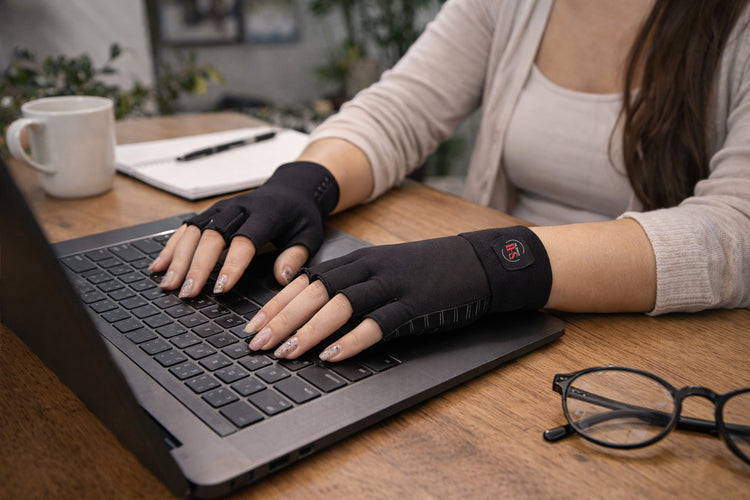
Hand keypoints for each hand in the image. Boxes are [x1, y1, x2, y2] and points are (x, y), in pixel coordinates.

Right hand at [149, 161, 338, 296]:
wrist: (291, 189)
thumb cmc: (300, 217)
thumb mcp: (308, 236)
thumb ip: (295, 256)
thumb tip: (282, 278)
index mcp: (267, 214)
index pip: (245, 239)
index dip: (232, 264)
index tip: (221, 289)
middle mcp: (240, 208)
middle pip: (213, 235)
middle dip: (198, 265)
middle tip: (188, 292)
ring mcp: (222, 208)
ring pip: (195, 230)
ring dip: (179, 258)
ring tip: (169, 284)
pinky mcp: (211, 211)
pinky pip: (187, 228)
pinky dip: (172, 247)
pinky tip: (160, 266)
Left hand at [244, 226, 552, 361]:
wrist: (477, 262)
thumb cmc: (426, 271)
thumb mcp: (383, 271)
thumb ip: (351, 287)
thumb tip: (311, 314)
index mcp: (358, 261)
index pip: (306, 281)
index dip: (276, 305)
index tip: (252, 326)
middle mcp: (370, 270)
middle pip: (316, 292)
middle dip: (282, 320)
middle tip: (258, 345)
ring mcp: (393, 286)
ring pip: (341, 306)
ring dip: (310, 331)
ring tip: (288, 353)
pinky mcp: (415, 305)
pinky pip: (379, 323)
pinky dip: (354, 340)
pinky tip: (335, 356)